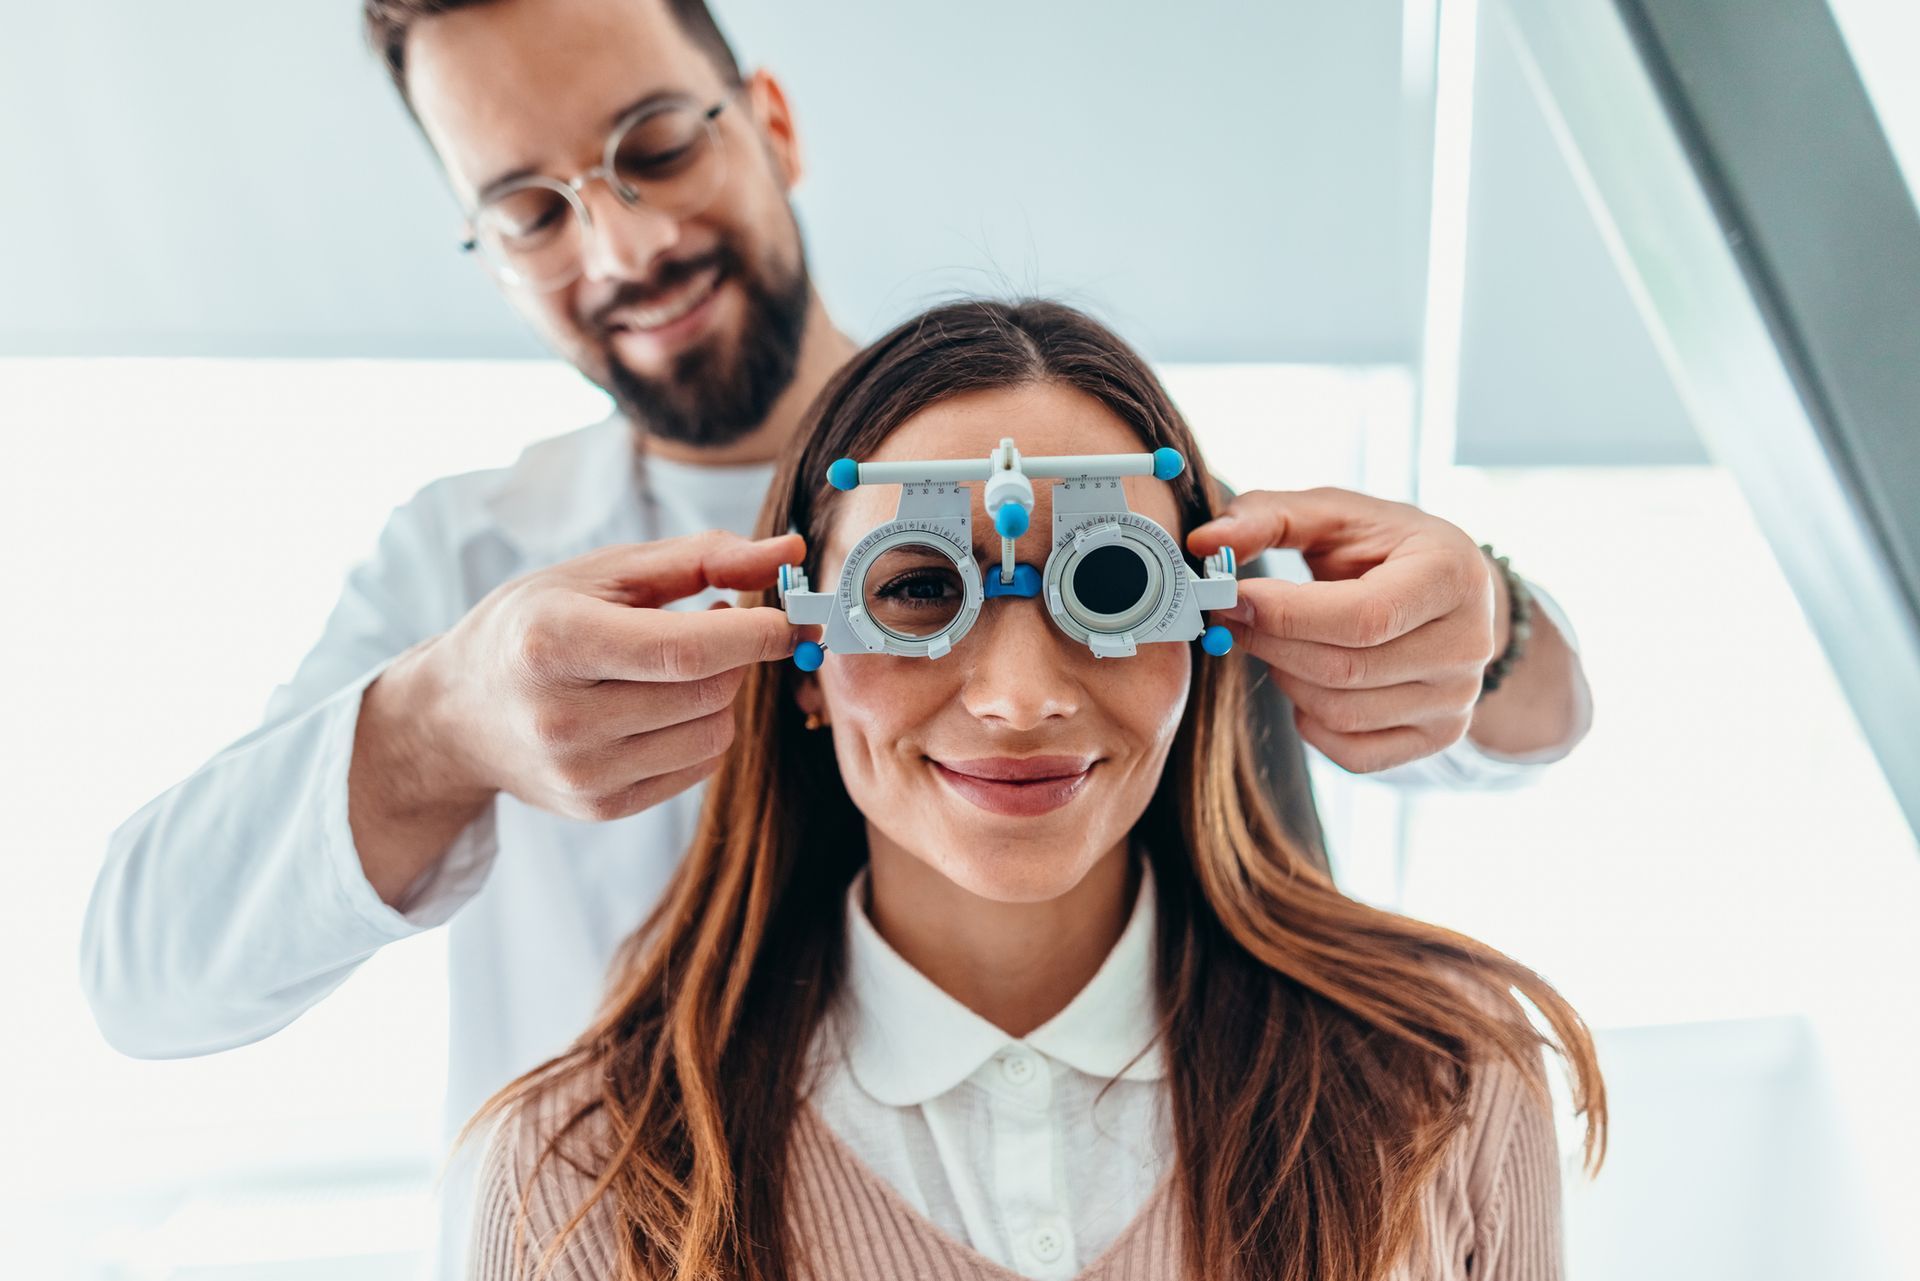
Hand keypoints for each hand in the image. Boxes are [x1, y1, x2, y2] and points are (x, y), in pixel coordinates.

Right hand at [413, 529, 805, 821]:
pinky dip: (702, 729)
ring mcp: (580, 773)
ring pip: (712, 735)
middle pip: (706, 693)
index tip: (792, 617)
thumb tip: (789, 551)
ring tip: (682, 665)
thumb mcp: (602, 573)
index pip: (685, 650)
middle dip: (738, 656)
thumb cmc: (537, 623)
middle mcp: (561, 717)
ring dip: (722, 694)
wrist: (459, 713)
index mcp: (553, 643)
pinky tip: (666, 703)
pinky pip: (698, 768)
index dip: (754, 635)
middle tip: (724, 625)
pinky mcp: (598, 807)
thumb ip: (701, 558)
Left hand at [1187, 488, 1496, 772]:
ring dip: (1288, 679)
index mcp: (1450, 574)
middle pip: (1345, 670)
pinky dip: (1312, 723)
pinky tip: (1307, 684)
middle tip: (1235, 622)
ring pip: (1342, 713)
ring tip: (1280, 645)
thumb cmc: (1382, 547)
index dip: (1285, 616)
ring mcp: (1458, 698)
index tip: (1233, 599)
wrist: (1447, 592)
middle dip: (1272, 646)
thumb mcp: (1332, 514)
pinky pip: (1355, 752)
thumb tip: (1203, 542)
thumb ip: (1265, 516)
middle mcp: (1468, 643)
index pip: (1362, 617)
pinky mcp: (1441, 737)